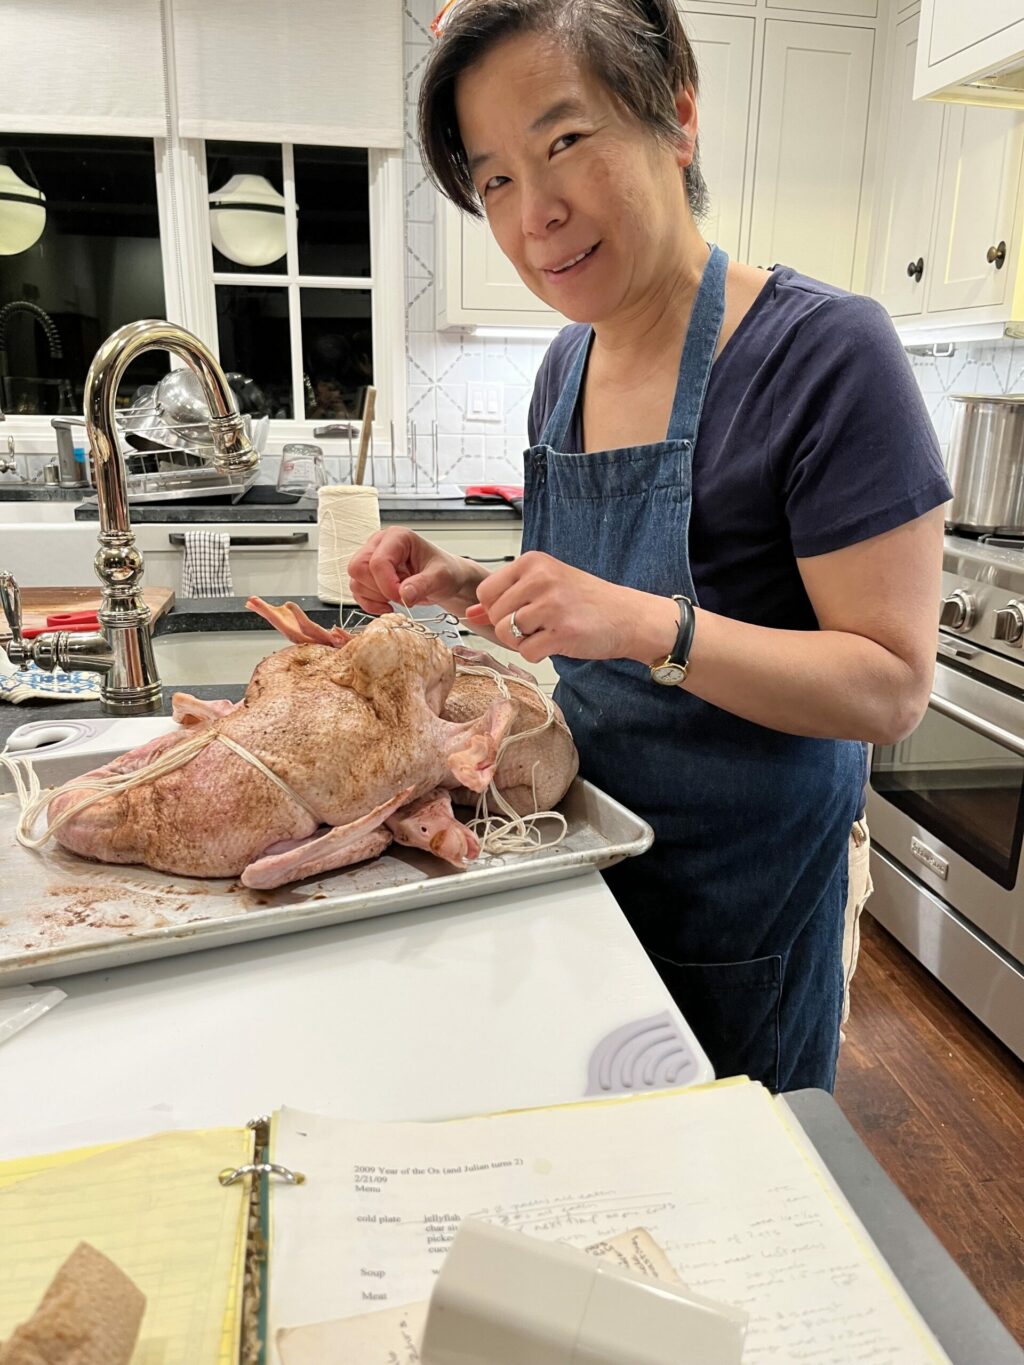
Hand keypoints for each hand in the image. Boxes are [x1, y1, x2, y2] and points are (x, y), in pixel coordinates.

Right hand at [347, 528, 472, 614]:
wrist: (444, 579)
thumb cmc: (444, 571)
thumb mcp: (440, 577)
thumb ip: (423, 584)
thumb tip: (404, 594)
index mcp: (397, 537)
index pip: (377, 561)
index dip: (386, 584)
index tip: (403, 598)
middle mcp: (379, 544)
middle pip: (358, 568)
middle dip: (378, 589)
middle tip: (400, 597)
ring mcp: (371, 559)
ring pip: (356, 581)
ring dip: (375, 597)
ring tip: (398, 597)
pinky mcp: (368, 575)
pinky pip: (357, 592)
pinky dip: (370, 604)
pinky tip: (387, 605)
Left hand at [465, 552, 678, 663]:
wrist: (627, 616)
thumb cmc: (585, 600)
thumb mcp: (543, 587)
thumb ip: (505, 597)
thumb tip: (470, 613)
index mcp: (532, 562)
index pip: (486, 592)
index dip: (497, 609)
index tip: (520, 611)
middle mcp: (539, 579)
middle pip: (494, 616)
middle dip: (510, 628)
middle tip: (538, 624)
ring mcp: (551, 605)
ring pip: (506, 635)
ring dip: (523, 642)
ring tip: (547, 632)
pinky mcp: (562, 632)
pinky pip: (526, 653)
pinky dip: (537, 655)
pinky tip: (556, 643)